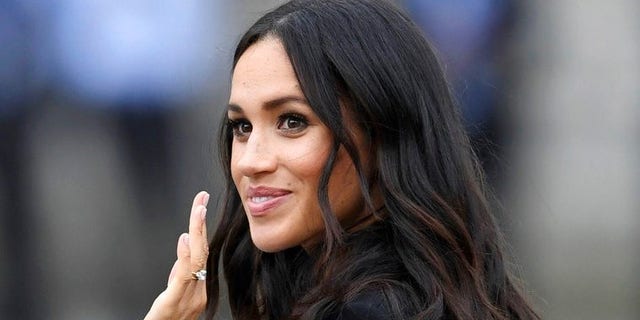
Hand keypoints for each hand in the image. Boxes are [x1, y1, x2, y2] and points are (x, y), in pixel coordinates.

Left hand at [144, 191, 209, 319]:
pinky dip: (186, 255)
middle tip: (200, 198)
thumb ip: (180, 269)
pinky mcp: (175, 301)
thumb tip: (184, 241)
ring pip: (197, 259)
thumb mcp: (173, 291)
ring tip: (197, 209)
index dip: (202, 227)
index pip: (202, 251)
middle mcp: (199, 290)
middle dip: (201, 222)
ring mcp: (189, 296)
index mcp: (199, 287)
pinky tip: (186, 238)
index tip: (200, 205)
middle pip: (203, 250)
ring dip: (197, 231)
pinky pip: (183, 276)